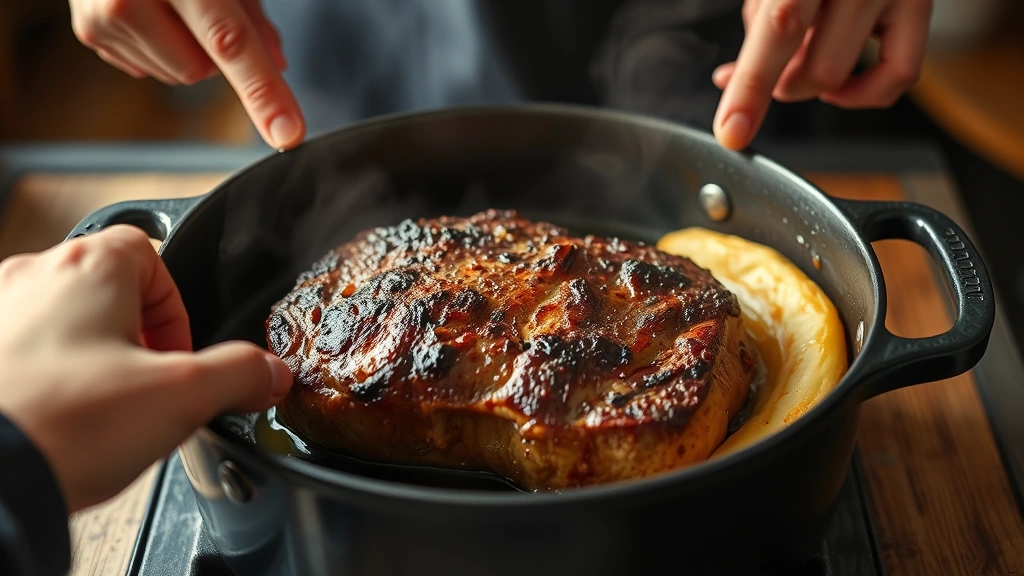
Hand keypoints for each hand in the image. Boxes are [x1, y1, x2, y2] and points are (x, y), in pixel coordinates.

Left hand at [0, 226, 291, 512]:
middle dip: (134, 336)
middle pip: (104, 287)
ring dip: (88, 356)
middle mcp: (32, 278)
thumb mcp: (182, 397)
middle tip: (145, 386)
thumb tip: (269, 372)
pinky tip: (58, 422)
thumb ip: (239, 374)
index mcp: (88, 268)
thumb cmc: (61, 424)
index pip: (149, 251)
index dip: (176, 305)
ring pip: (60, 320)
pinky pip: (21, 353)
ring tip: (99, 410)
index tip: (179, 353)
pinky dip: (44, 379)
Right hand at [69, 0, 305, 149]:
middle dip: (213, 51)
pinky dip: (159, 48)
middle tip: (200, 9)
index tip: (287, 133)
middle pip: (200, 71)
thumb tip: (277, 64)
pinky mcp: (89, 32)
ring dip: (185, 52)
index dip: (263, 90)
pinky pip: (148, 69)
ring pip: (176, 76)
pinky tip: (148, 13)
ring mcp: (102, 16)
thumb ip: (252, 16)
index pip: (229, 42)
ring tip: (171, 6)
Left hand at [711, 0, 931, 149]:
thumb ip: (759, 18)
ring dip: (806, 83)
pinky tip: (835, 83)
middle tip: (765, 70)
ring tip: (796, 54)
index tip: (732, 129)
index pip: (781, 26)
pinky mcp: (921, 1)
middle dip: (776, 84)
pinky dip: (860, 92)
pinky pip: (899, 73)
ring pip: (841, 75)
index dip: (751, 86)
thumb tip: (734, 80)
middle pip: (812, 67)